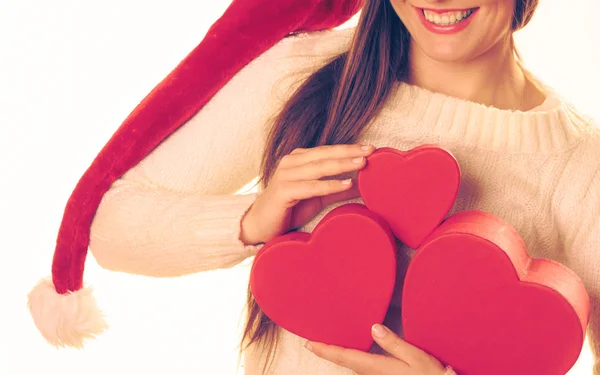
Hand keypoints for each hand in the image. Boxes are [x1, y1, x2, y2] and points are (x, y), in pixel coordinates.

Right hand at [240, 144, 374, 243]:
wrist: (260, 225)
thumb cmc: (288, 208)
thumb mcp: (317, 196)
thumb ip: (337, 188)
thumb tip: (363, 185)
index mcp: (298, 159)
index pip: (327, 150)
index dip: (348, 148)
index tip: (371, 148)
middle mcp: (291, 162)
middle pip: (325, 154)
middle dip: (349, 152)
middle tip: (370, 151)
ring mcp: (286, 175)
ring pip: (319, 167)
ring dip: (342, 164)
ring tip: (362, 164)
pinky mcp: (283, 191)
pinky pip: (311, 187)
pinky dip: (329, 185)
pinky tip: (346, 183)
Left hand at [305, 324, 455, 374]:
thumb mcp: (417, 358)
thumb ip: (394, 343)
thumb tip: (374, 327)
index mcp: (378, 368)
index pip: (345, 357)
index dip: (325, 350)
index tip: (309, 344)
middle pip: (347, 363)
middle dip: (331, 352)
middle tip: (314, 343)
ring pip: (356, 367)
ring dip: (343, 356)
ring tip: (331, 345)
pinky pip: (365, 369)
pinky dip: (355, 361)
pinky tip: (356, 354)